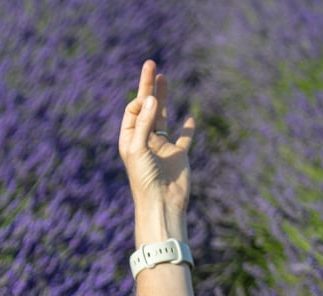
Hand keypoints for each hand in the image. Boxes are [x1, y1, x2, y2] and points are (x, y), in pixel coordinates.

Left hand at [119, 60, 194, 234]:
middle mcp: (146, 141)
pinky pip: (185, 138)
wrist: (162, 204)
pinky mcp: (179, 155)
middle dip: (148, 86)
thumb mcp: (138, 148)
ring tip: (163, 78)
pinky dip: (189, 128)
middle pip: (147, 107)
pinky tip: (191, 118)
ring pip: (164, 116)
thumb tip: (152, 98)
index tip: (147, 104)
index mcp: (131, 139)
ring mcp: (163, 147)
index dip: (141, 101)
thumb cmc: (145, 179)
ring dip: (163, 98)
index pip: (134, 110)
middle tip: (150, 63)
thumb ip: (145, 122)